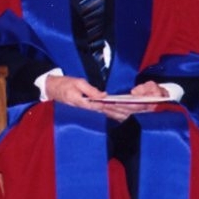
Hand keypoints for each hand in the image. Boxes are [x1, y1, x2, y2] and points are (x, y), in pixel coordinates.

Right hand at [47, 75, 166, 121]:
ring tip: (141, 111)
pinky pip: (107, 113)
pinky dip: (118, 114)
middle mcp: (93, 109)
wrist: (52, 90)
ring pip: (113, 114)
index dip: (124, 105)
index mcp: (90, 103)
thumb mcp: (76, 84)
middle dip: (130, 110)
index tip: (136, 104)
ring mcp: (92, 110)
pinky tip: (126, 115)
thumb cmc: (64, 85)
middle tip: (145, 108)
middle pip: (115, 111)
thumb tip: (104, 95)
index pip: (110, 106)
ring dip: (127, 113)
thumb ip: (90, 90)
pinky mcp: (92, 108)